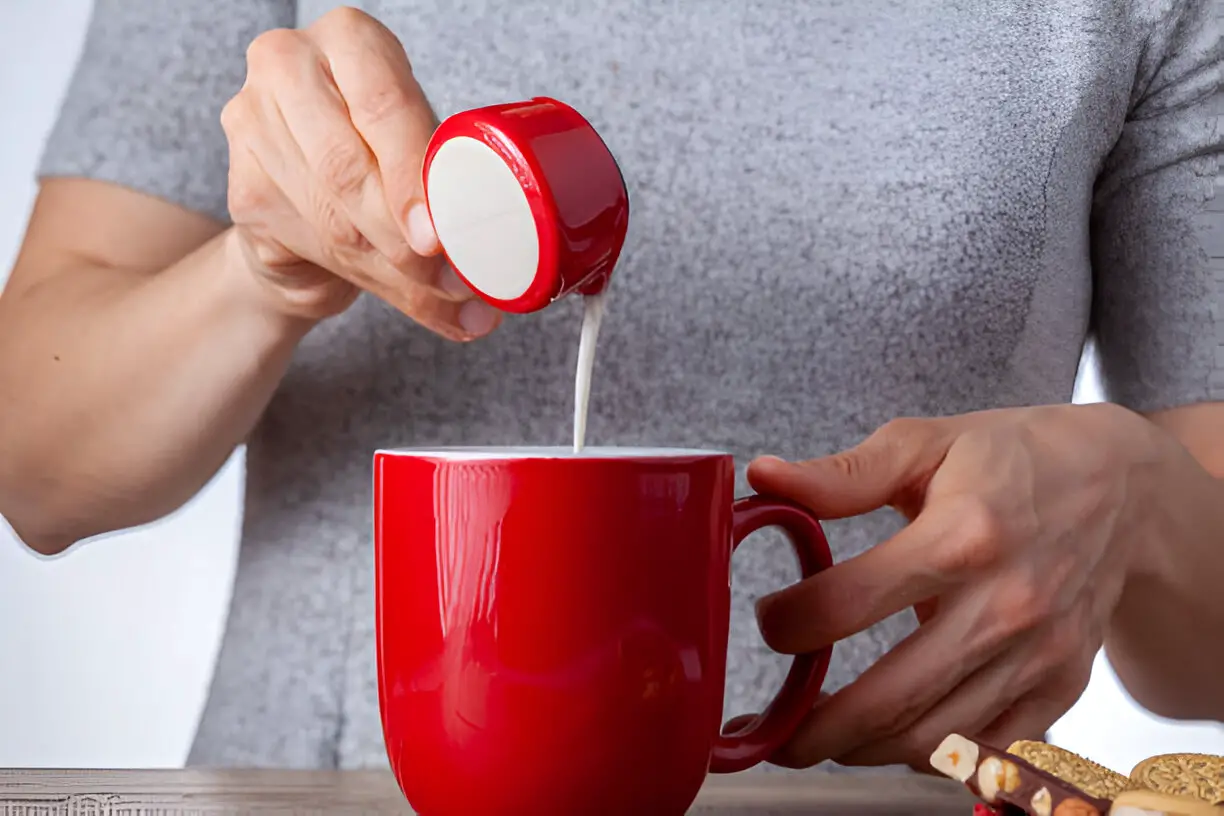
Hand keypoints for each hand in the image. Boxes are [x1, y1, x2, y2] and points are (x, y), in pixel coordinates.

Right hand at [220, 7, 499, 338]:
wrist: (313, 193)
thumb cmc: (381, 158)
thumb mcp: (420, 153)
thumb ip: (444, 197)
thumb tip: (486, 288)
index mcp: (350, 40)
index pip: (383, 106)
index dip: (411, 177)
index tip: (436, 236)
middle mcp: (289, 65)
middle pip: (348, 168)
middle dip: (402, 237)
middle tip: (444, 276)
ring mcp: (253, 123)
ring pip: (331, 217)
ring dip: (389, 267)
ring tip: (432, 288)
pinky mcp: (241, 186)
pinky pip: (309, 242)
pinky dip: (360, 277)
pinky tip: (390, 284)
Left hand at [745, 403, 1190, 770]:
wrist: (1123, 488)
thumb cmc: (1013, 459)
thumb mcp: (926, 443)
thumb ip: (843, 474)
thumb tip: (763, 477)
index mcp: (962, 534)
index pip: (848, 602)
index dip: (789, 622)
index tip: (769, 622)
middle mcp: (1005, 604)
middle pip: (891, 696)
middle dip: (816, 727)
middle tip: (772, 728)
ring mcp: (1038, 654)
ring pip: (935, 736)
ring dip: (863, 750)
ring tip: (820, 738)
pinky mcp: (1061, 686)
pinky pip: (987, 749)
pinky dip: (930, 756)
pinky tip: (889, 739)